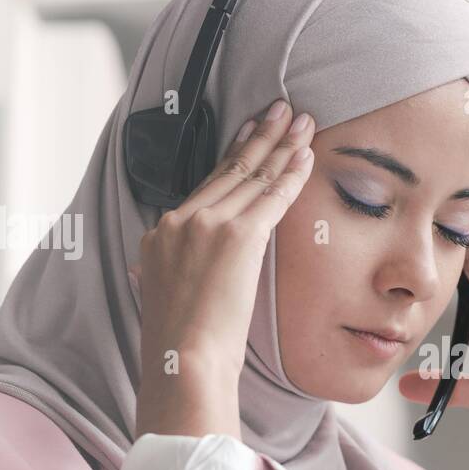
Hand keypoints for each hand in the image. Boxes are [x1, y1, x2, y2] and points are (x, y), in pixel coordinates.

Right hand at [132, 100, 314, 438]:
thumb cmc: (183, 346)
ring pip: (252, 175)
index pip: (205, 187)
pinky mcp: (237, 238)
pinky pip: (272, 196)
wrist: (184, 360)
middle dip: (259, 136)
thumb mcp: (167, 299)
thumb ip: (172, 275)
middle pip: (229, 170)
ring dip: (280, 144)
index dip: (231, 157)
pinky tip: (307, 155)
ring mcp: (208, 226)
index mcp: (161, 235)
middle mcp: (181, 221)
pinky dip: (291, 173)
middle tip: (279, 109)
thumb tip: (174, 274)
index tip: (246, 133)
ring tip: (300, 120)